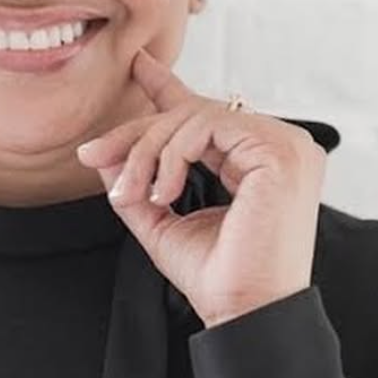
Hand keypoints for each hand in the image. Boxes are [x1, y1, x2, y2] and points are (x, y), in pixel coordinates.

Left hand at [76, 47, 327, 328]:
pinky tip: (163, 192)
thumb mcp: (162, 221)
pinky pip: (206, 127)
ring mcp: (284, 145)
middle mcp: (276, 146)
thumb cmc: (215, 278)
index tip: (139, 64)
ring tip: (133, 193)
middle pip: (190, 112)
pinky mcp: (279, 151)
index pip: (207, 114)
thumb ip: (138, 182)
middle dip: (135, 133)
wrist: (243, 314)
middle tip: (94, 156)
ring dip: (148, 150)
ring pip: (194, 116)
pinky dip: (172, 155)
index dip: (168, 86)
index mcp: (254, 161)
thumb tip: (104, 155)